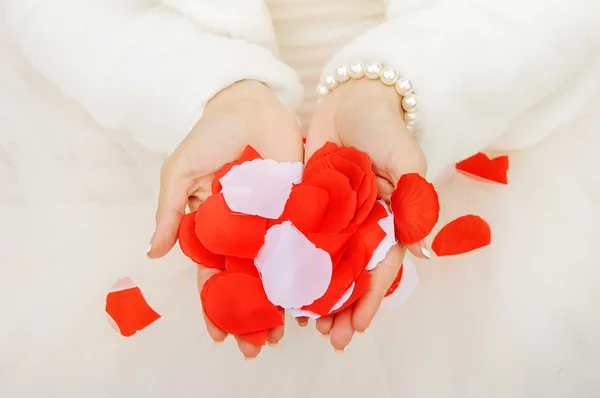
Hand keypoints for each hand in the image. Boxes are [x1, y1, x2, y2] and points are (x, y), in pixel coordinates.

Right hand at [148, 80, 302, 357]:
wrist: (247, 103)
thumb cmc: (209, 136)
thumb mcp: (180, 173)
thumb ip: (169, 212)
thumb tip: (152, 253)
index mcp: (217, 228)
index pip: (216, 274)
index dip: (217, 304)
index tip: (221, 334)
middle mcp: (247, 231)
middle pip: (250, 279)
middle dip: (252, 313)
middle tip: (257, 345)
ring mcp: (276, 220)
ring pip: (279, 267)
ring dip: (281, 300)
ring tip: (285, 332)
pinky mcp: (301, 205)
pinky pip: (306, 239)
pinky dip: (310, 265)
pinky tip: (315, 293)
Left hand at [304, 78, 428, 350]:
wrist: (351, 97)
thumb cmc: (384, 126)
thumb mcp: (406, 159)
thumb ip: (412, 198)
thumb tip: (417, 245)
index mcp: (387, 220)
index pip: (380, 267)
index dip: (370, 297)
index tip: (356, 326)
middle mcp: (360, 224)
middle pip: (350, 274)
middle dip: (341, 307)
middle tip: (328, 337)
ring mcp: (333, 216)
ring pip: (324, 263)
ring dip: (316, 293)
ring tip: (302, 324)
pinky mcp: (307, 204)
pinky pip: (300, 238)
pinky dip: (293, 261)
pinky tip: (279, 283)